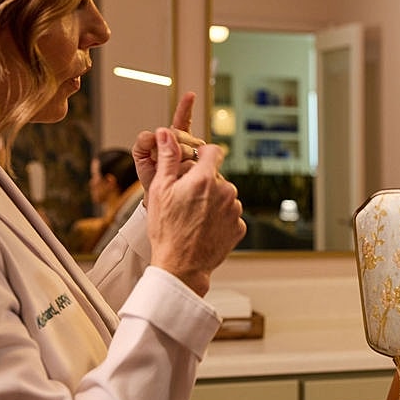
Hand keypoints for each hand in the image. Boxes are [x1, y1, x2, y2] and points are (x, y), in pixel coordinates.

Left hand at [132, 92, 205, 192]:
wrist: (163, 203)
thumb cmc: (154, 183)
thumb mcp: (142, 162)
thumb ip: (142, 145)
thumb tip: (150, 134)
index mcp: (175, 140)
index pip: (182, 121)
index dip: (186, 108)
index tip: (191, 95)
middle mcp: (190, 145)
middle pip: (181, 136)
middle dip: (171, 145)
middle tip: (164, 161)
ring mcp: (197, 155)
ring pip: (188, 148)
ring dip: (179, 156)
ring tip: (173, 170)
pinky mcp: (202, 168)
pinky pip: (203, 157)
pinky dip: (194, 153)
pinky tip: (198, 130)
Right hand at [145, 127, 245, 294]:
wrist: (181, 266)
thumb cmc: (166, 230)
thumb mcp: (160, 190)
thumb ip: (167, 158)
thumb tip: (166, 133)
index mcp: (206, 179)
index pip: (214, 151)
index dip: (203, 154)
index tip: (196, 161)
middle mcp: (226, 191)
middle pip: (217, 177)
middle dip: (204, 183)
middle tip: (186, 200)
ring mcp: (235, 210)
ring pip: (225, 196)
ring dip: (213, 202)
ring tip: (193, 218)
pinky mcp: (239, 227)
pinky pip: (230, 215)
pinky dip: (220, 219)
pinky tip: (204, 228)